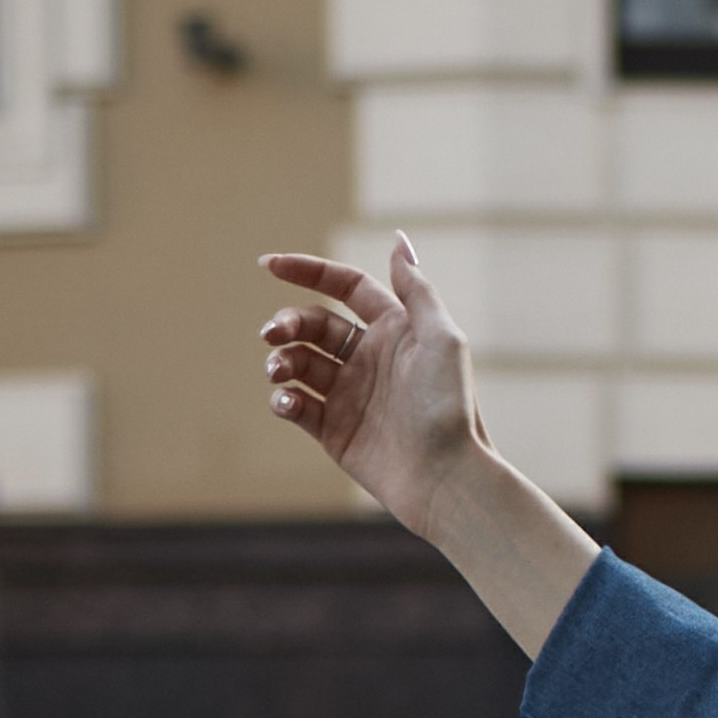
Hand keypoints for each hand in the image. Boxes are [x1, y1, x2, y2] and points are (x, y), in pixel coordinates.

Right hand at [258, 236, 486, 537]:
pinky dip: (283, 398)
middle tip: (271, 334)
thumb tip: (399, 240)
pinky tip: (288, 401)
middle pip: (314, 324)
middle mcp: (370, 357)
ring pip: (299, 363)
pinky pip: (296, 404)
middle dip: (287, 323)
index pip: (345, 288)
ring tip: (280, 372)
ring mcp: (350, 394)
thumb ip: (416, 289)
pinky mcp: (334, 430)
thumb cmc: (448, 406)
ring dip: (281, 360)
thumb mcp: (441, 338)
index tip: (269, 265)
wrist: (444, 477)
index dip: (309, 272)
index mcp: (395, 330)